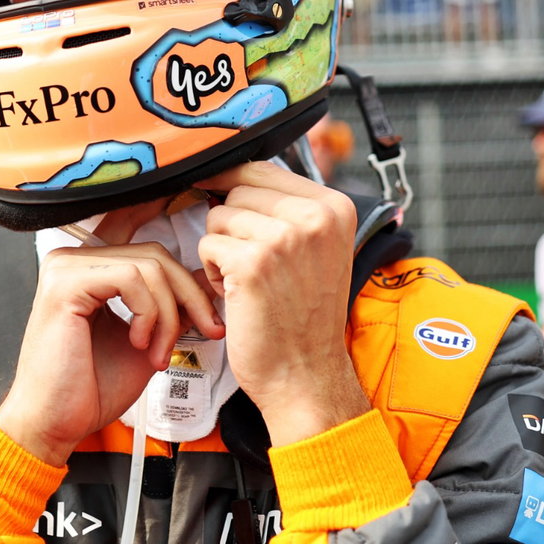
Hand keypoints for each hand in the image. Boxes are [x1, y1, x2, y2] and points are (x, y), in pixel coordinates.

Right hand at [0, 199, 225, 465]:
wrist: (55, 423)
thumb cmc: (89, 388)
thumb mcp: (147, 339)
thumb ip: (170, 306)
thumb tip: (205, 281)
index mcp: (89, 269)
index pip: (137, 232)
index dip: (167, 223)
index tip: (196, 244)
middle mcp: (74, 259)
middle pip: (156, 253)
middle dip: (190, 295)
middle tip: (204, 331)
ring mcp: (66, 267)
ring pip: (150, 264)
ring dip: (170, 314)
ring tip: (159, 352)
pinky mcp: (65, 283)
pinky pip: (132, 277)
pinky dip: (150, 313)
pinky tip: (139, 342)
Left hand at [196, 161, 369, 445]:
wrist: (306, 376)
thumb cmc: (304, 317)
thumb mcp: (316, 249)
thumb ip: (289, 208)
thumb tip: (234, 169)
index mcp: (335, 206)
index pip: (263, 167)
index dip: (236, 186)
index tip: (231, 208)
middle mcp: (315, 216)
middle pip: (238, 188)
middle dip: (232, 224)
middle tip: (254, 265)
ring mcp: (283, 237)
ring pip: (218, 214)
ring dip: (221, 248)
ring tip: (248, 280)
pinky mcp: (252, 262)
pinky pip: (208, 243)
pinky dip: (212, 270)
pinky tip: (237, 294)